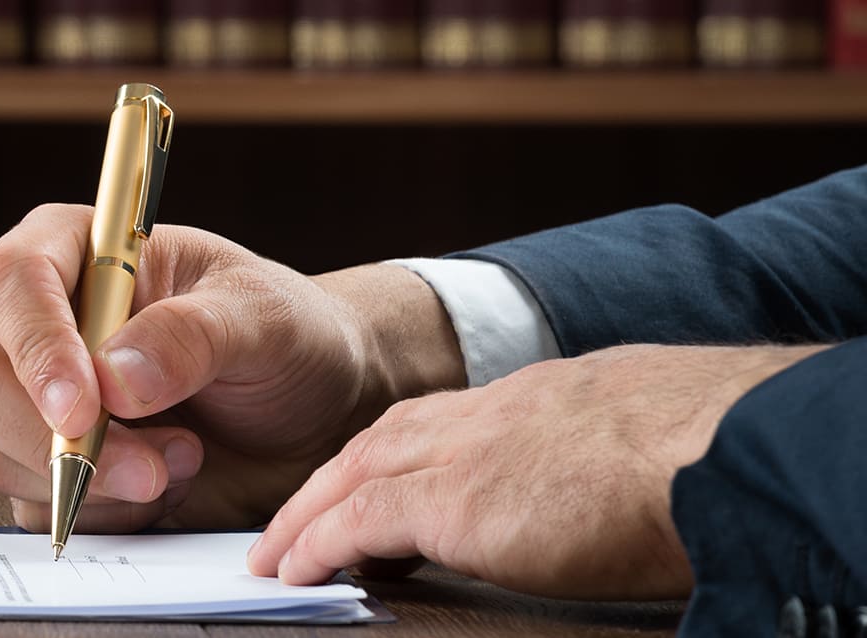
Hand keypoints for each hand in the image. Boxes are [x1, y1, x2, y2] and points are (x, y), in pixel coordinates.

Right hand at [0, 204, 466, 532]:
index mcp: (71, 251)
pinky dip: (101, 512)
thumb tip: (114, 377)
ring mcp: (27, 399)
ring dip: (89, 482)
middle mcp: (33, 323)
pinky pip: (32, 507)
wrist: (311, 414)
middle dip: (52, 438)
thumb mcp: (263, 319)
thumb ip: (194, 336)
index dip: (35, 348)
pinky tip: (163, 486)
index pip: (10, 284)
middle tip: (151, 467)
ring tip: (184, 459)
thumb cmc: (284, 338)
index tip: (86, 408)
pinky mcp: (43, 467)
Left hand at [247, 343, 825, 599]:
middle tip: (295, 515)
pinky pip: (358, 521)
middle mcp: (493, 413)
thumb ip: (602, 453)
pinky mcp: (455, 503)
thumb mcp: (648, 435)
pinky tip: (294, 568)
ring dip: (307, 512)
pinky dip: (318, 542)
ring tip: (276, 553)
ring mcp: (468, 454)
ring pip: (356, 472)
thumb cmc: (712, 451)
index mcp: (542, 397)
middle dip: (333, 477)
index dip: (398, 450)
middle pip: (385, 437)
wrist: (721, 447)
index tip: (367, 477)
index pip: (445, 419)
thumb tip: (609, 489)